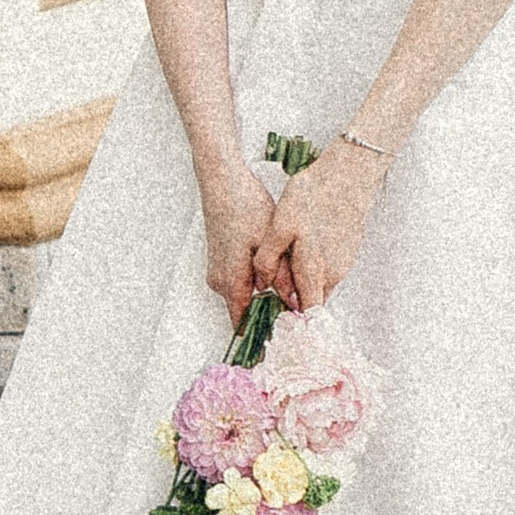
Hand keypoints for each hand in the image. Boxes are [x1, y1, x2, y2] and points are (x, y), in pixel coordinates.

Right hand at [200, 156, 280, 329]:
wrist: (222, 183)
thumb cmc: (245, 207)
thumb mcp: (271, 242)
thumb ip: (281, 276)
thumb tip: (294, 302)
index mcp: (232, 281)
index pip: (244, 322)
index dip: (265, 329)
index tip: (286, 331)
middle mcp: (219, 282)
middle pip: (246, 308)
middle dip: (270, 307)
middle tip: (297, 302)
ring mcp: (217, 270)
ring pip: (244, 292)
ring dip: (264, 291)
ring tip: (289, 280)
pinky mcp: (220, 260)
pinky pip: (239, 279)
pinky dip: (256, 277)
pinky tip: (273, 263)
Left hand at [265, 137, 387, 311]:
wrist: (352, 170)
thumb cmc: (315, 194)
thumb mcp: (280, 224)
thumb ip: (269, 259)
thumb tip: (262, 285)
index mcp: (316, 271)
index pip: (306, 314)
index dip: (290, 323)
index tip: (271, 321)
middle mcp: (334, 273)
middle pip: (310, 299)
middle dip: (291, 299)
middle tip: (268, 288)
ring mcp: (344, 261)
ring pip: (318, 282)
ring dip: (301, 280)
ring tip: (282, 261)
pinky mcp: (348, 248)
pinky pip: (327, 267)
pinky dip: (312, 265)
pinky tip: (301, 244)